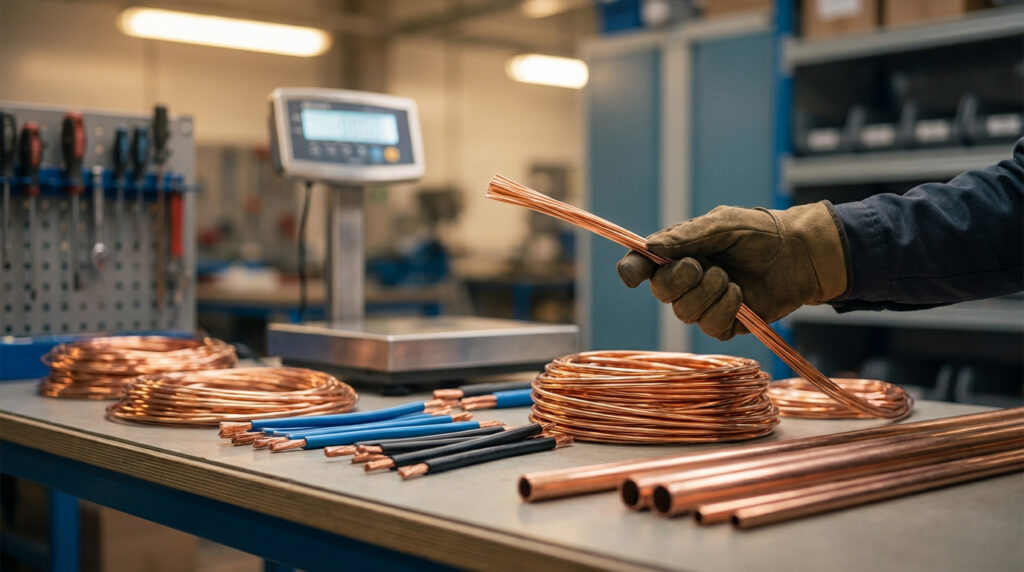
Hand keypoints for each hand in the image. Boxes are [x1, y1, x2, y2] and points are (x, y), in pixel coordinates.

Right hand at [616, 202, 847, 339]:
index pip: (640, 266)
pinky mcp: (725, 324)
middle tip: (702, 265)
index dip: (631, 271)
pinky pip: (710, 327)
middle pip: (660, 292)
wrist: (800, 254)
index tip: (633, 275)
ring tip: (730, 278)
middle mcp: (685, 281)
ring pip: (684, 312)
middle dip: (679, 279)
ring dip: (708, 293)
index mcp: (677, 254)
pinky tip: (740, 295)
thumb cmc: (760, 233)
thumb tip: (649, 248)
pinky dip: (725, 309)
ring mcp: (704, 304)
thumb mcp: (723, 224)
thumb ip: (686, 237)